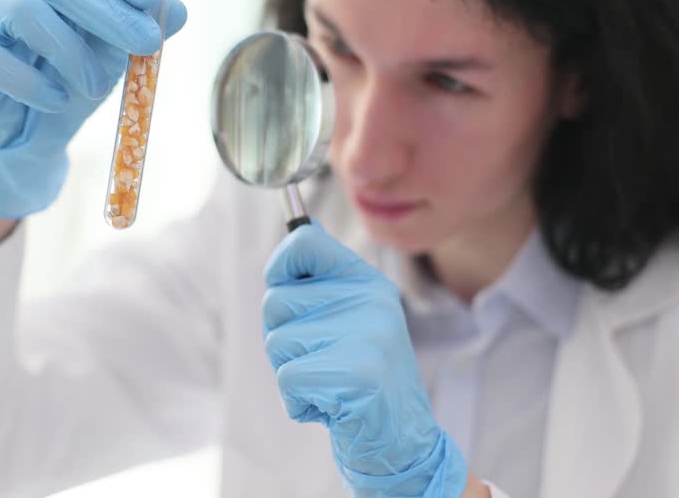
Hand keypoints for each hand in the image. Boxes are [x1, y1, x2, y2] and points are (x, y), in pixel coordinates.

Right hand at [0, 0, 185, 218]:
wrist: (20, 127)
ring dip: (72, 52)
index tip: (152, 0)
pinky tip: (57, 100)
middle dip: (109, 13)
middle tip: (146, 44)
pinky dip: (32, 84)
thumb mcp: (112, 50)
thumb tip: (180, 11)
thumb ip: (141, 27)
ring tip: (98, 86)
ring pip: (26, 13)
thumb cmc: (66, 74)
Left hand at [262, 224, 468, 496]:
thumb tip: (296, 237)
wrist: (403, 442)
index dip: (280, 262)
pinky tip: (332, 407)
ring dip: (291, 372)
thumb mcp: (354, 321)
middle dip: (282, 338)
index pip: (305, 242)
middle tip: (319, 360)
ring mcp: (365, 336)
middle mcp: (369, 301)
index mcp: (368, 283)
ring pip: (277, 341)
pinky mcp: (354, 374)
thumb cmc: (364, 380)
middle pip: (275, 300)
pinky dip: (298, 401)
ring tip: (330, 383)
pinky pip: (287, 378)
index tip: (282, 282)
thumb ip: (325, 285)